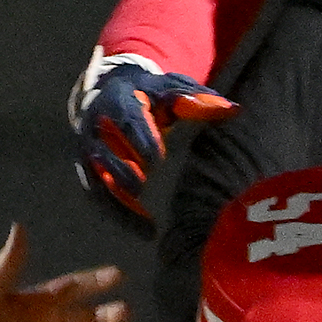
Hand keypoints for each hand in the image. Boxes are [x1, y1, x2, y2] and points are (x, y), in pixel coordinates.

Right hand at [72, 53, 236, 224]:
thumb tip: (234, 109)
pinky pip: (99, 198)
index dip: (139, 136)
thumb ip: (197, 99)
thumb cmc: (150, 94)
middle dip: (124, 171)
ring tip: (149, 221)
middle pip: (104, 151)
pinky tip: (146, 232)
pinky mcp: (88, 171)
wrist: (114, 94)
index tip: (156, 157)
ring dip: (120, 201)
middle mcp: (95, 126)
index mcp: (117, 99)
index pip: (125, 117)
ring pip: (97, 180)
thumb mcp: (171, 89)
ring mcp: (88, 151)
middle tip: (146, 188)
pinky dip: (121, 216)